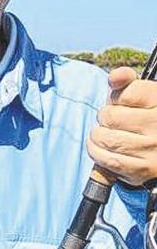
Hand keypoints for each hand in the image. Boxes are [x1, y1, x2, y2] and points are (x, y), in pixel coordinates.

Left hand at [87, 67, 156, 185]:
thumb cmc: (150, 120)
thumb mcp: (145, 97)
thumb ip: (128, 82)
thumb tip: (114, 78)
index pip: (125, 94)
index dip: (116, 97)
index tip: (121, 103)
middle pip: (110, 116)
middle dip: (104, 117)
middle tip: (111, 120)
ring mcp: (151, 149)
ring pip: (105, 138)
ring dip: (97, 135)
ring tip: (105, 134)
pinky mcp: (142, 170)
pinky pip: (107, 159)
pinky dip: (97, 152)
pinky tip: (101, 148)